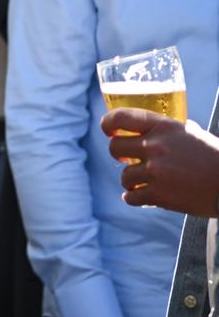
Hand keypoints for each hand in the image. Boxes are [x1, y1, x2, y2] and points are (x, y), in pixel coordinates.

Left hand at [101, 107, 218, 215]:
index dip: (108, 123)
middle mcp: (156, 146)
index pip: (122, 117)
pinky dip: (134, 199)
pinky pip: (132, 198)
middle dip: (118, 156)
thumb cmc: (217, 159)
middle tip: (126, 160)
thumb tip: (163, 130)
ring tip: (143, 183)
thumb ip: (174, 132)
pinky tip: (139, 197)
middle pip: (115, 148)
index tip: (107, 130)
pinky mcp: (160, 196)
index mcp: (165, 127)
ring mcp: (156, 172)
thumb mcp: (195, 135)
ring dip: (131, 181)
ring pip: (124, 176)